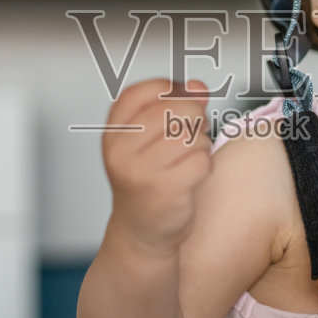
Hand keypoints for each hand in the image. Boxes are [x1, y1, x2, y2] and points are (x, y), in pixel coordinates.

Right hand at [102, 79, 213, 254]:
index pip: (142, 92)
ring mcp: (142, 172)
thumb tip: (198, 87)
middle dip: (193, 116)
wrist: (141, 231)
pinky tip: (191, 175)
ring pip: (191, 135)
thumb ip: (174, 106)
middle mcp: (121, 151)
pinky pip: (201, 160)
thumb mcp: (150, 140)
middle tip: (192, 131)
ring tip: (189, 156)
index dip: (169, 89)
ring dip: (200, 143)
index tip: (180, 98)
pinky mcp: (166, 191)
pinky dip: (204, 165)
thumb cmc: (148, 179)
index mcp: (113, 133)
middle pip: (173, 109)